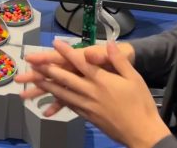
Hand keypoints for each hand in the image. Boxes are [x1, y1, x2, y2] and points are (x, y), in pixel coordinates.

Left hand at [23, 40, 168, 147]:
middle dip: (48, 69)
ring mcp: (88, 106)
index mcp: (102, 80)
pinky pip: (70, 106)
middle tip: (32, 62)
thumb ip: (118, 60)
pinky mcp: (88, 117)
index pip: (80, 62)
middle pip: (65, 78)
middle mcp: (91, 92)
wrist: (143, 133)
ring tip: (34, 80)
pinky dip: (59, 101)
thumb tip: (108, 43)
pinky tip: (52, 98)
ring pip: (63, 93)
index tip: (54, 43)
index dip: (66, 52)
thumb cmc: (141, 103)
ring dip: (47, 86)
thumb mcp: (134, 78)